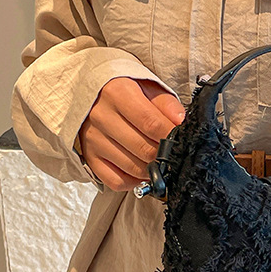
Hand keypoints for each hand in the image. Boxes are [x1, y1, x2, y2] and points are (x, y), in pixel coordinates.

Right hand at [78, 77, 186, 191]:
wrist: (93, 96)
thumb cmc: (125, 93)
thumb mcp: (148, 89)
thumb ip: (167, 104)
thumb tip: (180, 122)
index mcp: (117, 93)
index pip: (150, 123)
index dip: (169, 136)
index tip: (180, 140)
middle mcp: (101, 116)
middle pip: (143, 148)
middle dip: (163, 155)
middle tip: (171, 152)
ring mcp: (93, 139)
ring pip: (132, 167)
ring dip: (151, 169)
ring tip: (158, 160)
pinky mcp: (90, 158)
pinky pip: (116, 181)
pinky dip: (133, 181)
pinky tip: (140, 170)